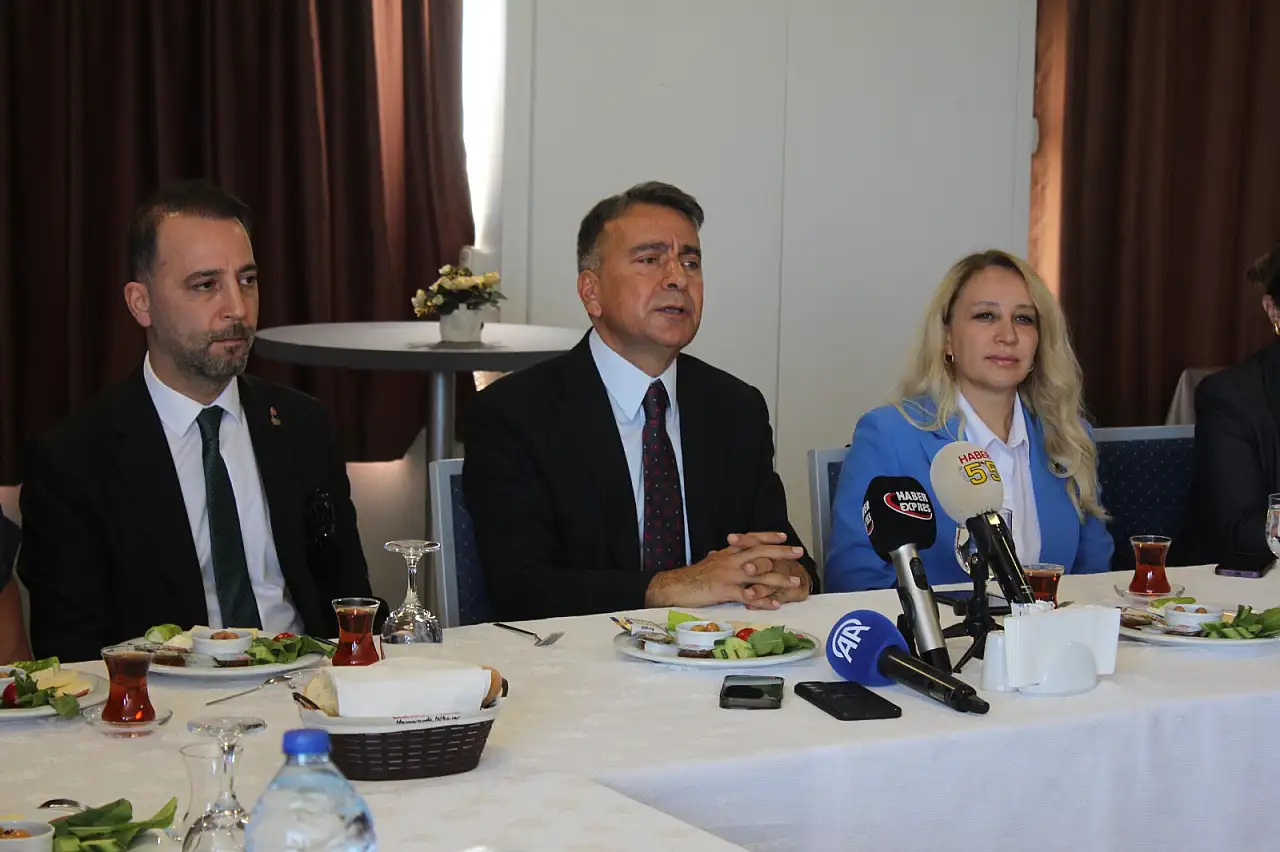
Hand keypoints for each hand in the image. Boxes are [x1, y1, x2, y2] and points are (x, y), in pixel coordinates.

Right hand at [644, 542, 805, 608]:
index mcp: (727, 553)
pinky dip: (763, 600)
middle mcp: (730, 560)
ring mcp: (728, 575)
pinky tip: (774, 604)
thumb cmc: (691, 577)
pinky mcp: (725, 590)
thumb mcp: (709, 563)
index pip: (750, 540)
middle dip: (781, 553)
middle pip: (760, 553)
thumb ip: (720, 559)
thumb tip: (721, 553)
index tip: (783, 536)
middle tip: (798, 552)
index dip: (767, 537)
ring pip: (758, 574)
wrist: (675, 586)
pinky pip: (748, 595)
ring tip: (794, 583)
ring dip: (779, 579)